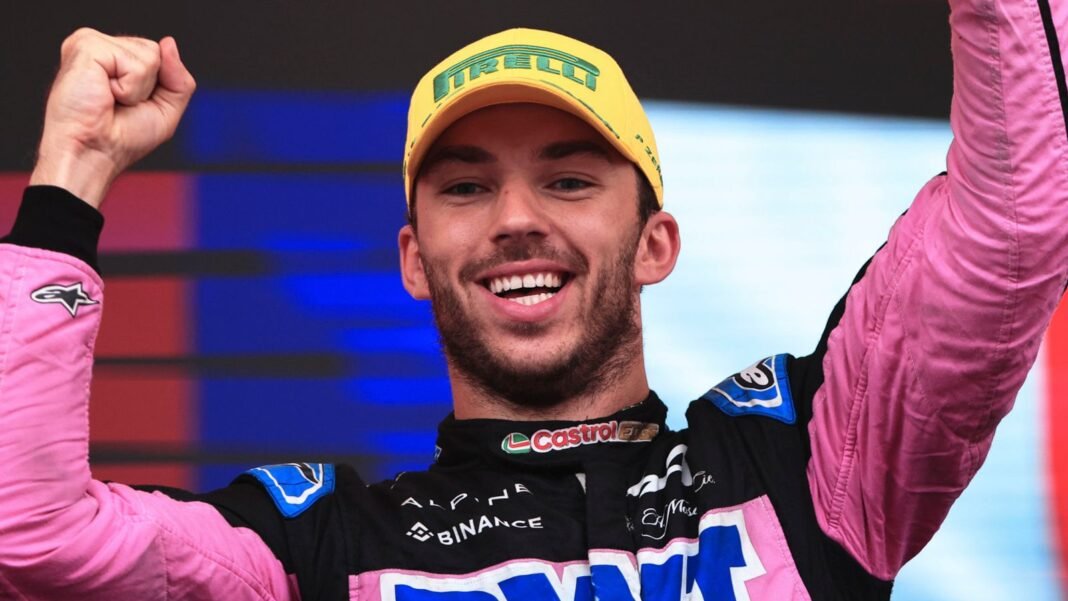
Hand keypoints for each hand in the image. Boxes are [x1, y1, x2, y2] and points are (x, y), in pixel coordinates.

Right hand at [29, 28, 195, 208]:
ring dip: (138, 88)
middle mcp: (102, 47)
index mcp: (115, 59)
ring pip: (150, 55)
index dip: (158, 85)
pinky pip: (135, 62)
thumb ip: (178, 78)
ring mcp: (91, 43)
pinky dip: (129, 87)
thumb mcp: (165, 110)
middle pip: (156, 51)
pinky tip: (105, 94)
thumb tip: (169, 43)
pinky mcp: (85, 46)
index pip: (159, 54)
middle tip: (119, 104)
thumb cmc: (119, 139)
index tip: (131, 105)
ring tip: (110, 99)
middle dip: (149, 86)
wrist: (91, 154)